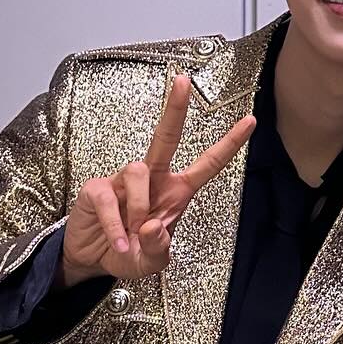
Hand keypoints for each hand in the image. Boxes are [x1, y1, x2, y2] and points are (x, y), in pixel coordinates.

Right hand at [61, 75, 253, 284]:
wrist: (92, 260)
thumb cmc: (127, 252)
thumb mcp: (151, 262)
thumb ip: (158, 249)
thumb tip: (154, 227)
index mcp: (175, 192)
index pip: (207, 164)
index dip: (229, 144)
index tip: (250, 121)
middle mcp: (152, 180)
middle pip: (165, 137)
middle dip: (175, 109)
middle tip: (182, 81)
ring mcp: (122, 181)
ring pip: (138, 172)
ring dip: (137, 206)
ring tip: (133, 233)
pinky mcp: (97, 189)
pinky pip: (109, 198)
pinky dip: (115, 225)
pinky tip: (118, 240)